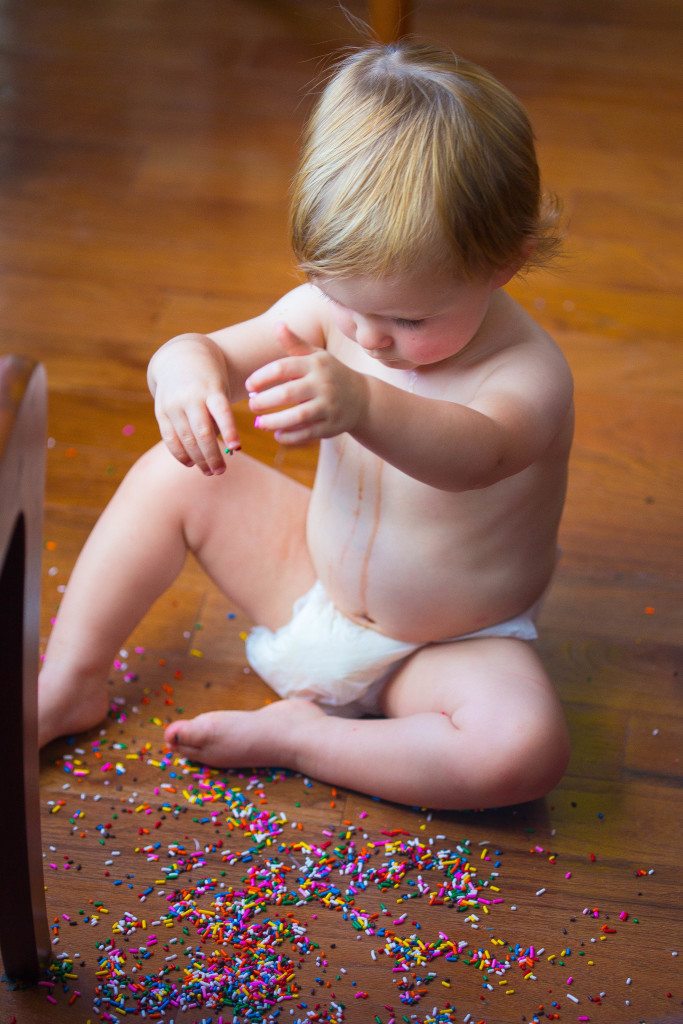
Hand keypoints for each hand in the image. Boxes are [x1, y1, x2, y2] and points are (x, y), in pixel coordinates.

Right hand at [148, 333, 239, 473]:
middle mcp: (190, 397)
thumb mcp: (220, 391)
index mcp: (211, 389)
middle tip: (221, 471)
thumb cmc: (209, 382)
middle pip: (202, 432)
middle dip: (213, 455)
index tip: (237, 448)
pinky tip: (191, 463)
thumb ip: (221, 418)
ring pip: (186, 439)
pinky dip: (181, 454)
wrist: (180, 359)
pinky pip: (170, 438)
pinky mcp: (160, 412)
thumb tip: (226, 451)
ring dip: (199, 459)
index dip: (229, 430)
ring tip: (210, 472)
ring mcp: (173, 405)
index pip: (222, 412)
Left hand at [244, 323, 367, 444]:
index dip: (261, 377)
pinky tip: (277, 435)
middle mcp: (323, 384)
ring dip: (274, 422)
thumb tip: (277, 325)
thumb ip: (295, 343)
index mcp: (315, 364)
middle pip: (287, 394)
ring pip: (297, 416)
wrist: (362, 398)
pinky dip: (290, 437)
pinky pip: (307, 433)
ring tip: (259, 423)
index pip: (282, 368)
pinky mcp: (332, 426)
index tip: (249, 386)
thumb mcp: (316, 356)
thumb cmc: (330, 374)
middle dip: (264, 401)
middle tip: (251, 406)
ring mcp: (329, 406)